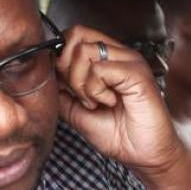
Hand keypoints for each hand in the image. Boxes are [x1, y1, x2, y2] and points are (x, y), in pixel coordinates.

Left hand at [55, 25, 185, 175]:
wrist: (145, 155)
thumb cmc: (119, 135)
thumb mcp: (78, 113)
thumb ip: (62, 93)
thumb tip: (45, 78)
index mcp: (106, 59)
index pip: (74, 35)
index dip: (60, 58)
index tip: (66, 87)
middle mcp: (118, 54)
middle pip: (76, 34)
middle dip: (66, 68)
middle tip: (80, 95)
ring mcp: (129, 60)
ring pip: (84, 51)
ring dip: (81, 83)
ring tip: (96, 102)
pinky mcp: (136, 72)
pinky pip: (99, 69)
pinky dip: (96, 91)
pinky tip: (109, 103)